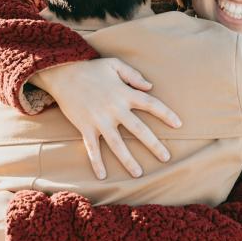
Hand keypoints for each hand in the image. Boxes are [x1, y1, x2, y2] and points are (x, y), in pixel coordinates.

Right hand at [29, 58, 181, 178]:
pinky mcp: (85, 127)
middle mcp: (114, 109)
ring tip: (139, 174)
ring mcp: (99, 120)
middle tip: (166, 158)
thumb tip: (150, 87)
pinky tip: (102, 175)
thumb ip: (133, 75)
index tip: (179, 125)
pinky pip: (92, 148)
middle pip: (139, 129)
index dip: (166, 114)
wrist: (62, 73)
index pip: (151, 104)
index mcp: (124, 93)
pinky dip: (97, 162)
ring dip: (128, 160)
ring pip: (117, 144)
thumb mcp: (114, 64)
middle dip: (154, 145)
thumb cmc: (90, 68)